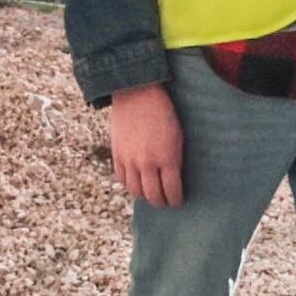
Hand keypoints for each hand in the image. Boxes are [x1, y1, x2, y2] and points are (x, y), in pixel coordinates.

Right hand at [103, 83, 186, 208]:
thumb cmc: (163, 112)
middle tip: (166, 202)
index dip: (176, 200)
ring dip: (145, 196)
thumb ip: (175, 159)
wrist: (138, 93)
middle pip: (153, 196)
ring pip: (136, 191)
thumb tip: (174, 179)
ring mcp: (130, 160)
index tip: (178, 201)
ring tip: (151, 195)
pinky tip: (137, 184)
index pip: (172, 191)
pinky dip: (130, 185)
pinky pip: (122, 179)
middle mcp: (147, 163)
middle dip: (161, 202)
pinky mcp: (117, 155)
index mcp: (167, 158)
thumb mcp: (177, 136)